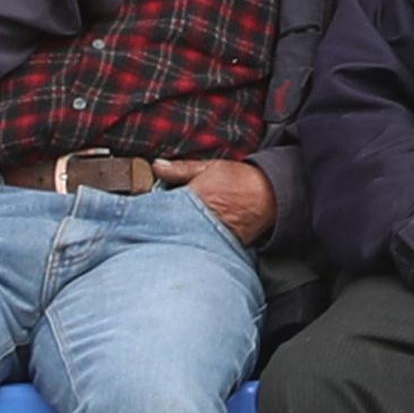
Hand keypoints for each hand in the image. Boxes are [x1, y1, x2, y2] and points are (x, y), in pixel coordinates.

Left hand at [158, 155, 272, 247]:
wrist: (271, 196)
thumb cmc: (241, 180)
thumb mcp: (210, 167)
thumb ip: (180, 169)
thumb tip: (156, 165)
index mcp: (192, 198)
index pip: (158, 206)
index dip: (149, 208)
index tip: (142, 207)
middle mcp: (199, 219)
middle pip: (165, 227)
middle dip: (157, 225)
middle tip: (153, 222)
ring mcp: (209, 235)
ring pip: (179, 239)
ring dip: (173, 235)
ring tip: (172, 230)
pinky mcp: (218, 247)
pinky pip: (196, 246)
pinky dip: (190, 243)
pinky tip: (190, 238)